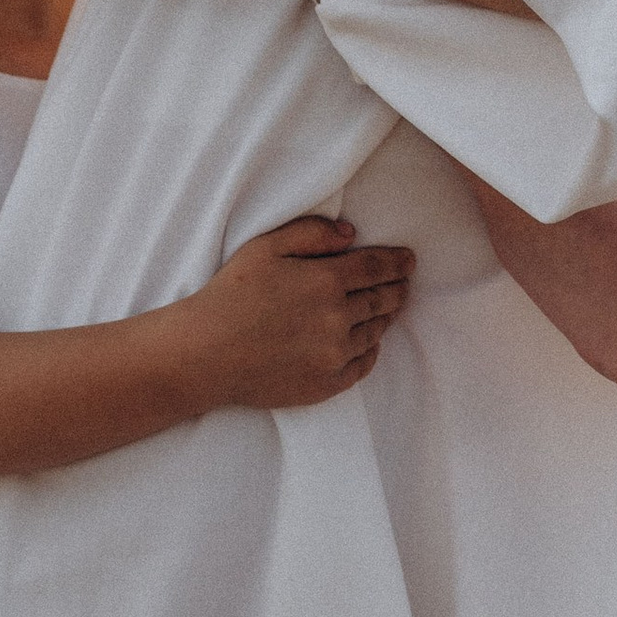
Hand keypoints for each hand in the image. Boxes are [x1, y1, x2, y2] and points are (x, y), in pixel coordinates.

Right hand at [172, 215, 412, 410]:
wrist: (206, 353)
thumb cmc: (231, 295)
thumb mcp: (265, 247)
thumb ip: (311, 233)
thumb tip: (351, 234)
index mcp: (326, 281)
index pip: (376, 267)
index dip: (397, 262)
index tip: (409, 260)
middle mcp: (338, 319)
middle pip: (382, 300)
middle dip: (398, 288)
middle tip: (405, 282)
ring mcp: (334, 354)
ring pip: (375, 332)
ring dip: (386, 317)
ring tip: (389, 308)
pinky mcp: (326, 383)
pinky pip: (362, 365)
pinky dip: (371, 350)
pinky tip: (369, 342)